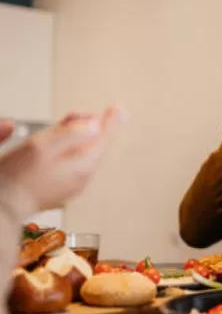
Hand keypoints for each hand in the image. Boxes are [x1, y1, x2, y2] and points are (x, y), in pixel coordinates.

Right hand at [0, 106, 123, 220]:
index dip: (111, 120)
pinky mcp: (62, 188)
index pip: (105, 138)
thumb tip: (96, 126)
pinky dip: (69, 151)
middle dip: (87, 127)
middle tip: (72, 116)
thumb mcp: (44, 145)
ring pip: (83, 154)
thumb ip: (73, 134)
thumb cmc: (18, 175)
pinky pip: (73, 164)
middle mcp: (83, 178)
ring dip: (76, 138)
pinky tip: (55, 146)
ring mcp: (73, 185)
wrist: (3, 205)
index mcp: (84, 167)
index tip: (117, 108)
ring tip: (62, 127)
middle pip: (95, 145)